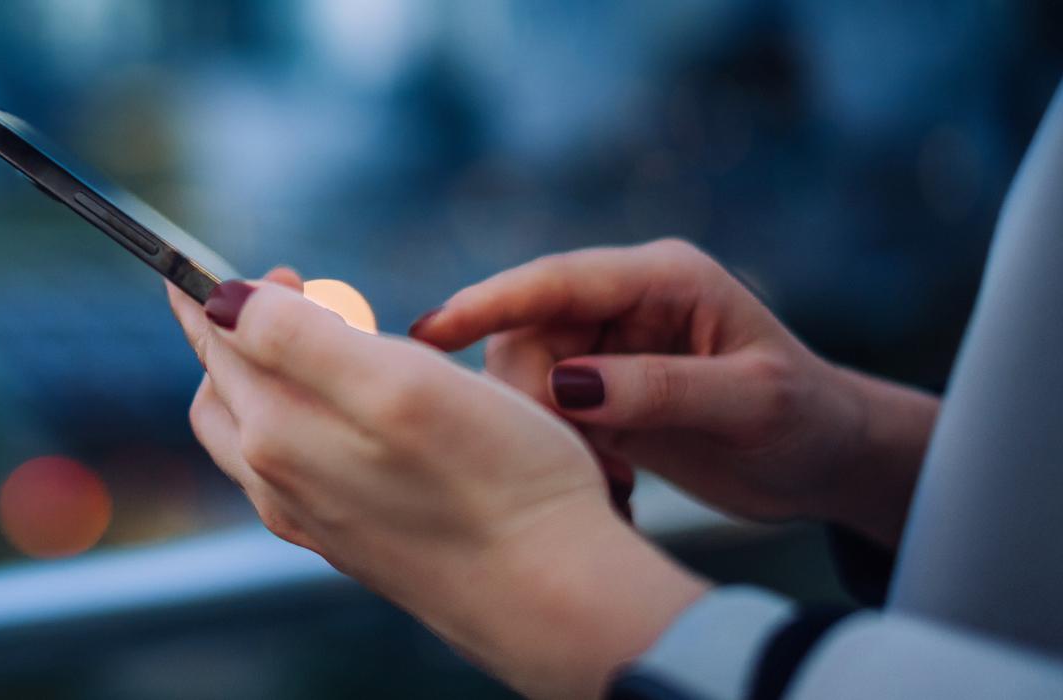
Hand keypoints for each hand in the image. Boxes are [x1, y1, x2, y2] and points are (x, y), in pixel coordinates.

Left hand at [169, 270, 705, 698]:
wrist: (552, 599)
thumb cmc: (495, 481)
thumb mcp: (398, 382)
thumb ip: (294, 336)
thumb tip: (221, 301)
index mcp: (276, 433)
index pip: (217, 343)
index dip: (229, 291)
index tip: (269, 261)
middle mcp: (277, 483)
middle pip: (226, 389)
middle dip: (247, 331)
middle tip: (306, 290)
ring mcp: (310, 519)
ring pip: (252, 434)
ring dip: (274, 377)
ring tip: (335, 345)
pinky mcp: (348, 542)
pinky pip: (293, 472)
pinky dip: (304, 423)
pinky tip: (354, 417)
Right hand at [410, 239, 937, 545]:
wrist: (828, 462)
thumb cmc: (809, 421)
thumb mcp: (750, 402)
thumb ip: (658, 387)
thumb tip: (565, 384)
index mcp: (664, 277)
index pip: (556, 280)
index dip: (486, 303)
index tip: (428, 334)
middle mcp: (626, 301)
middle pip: (526, 331)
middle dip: (532, 397)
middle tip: (588, 460)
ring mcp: (608, 343)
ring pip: (525, 374)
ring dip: (547, 429)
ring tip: (613, 476)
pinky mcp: (599, 388)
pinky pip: (542, 408)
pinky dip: (559, 447)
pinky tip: (612, 479)